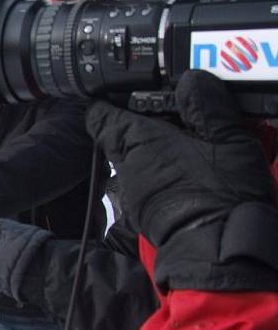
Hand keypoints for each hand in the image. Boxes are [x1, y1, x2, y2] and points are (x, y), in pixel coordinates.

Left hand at [86, 70, 274, 247]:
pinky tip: (182, 175)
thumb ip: (208, 106)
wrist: (218, 250)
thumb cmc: (221, 194)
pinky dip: (156, 176)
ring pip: (131, 163)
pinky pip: (143, 186)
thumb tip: (193, 79)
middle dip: (135, 127)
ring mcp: (132, 193)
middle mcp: (127, 166)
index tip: (114, 97)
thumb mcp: (229, 140)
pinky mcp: (142, 214)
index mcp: (140, 140)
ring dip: (148, 154)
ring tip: (180, 146)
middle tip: (164, 118)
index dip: (105, 105)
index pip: (101, 116)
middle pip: (117, 139)